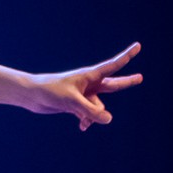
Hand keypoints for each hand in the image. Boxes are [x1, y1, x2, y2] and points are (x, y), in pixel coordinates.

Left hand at [0, 44, 142, 128]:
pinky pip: (89, 115)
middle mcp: (89, 84)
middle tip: (141, 78)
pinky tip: (82, 127)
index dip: (127, 56)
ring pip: (98, 107)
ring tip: (83, 122)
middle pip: (113, 85)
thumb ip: (91, 111)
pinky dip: (87, 120)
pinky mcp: (76, 104)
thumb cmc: (50, 91)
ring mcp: (84, 94)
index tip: (138, 46)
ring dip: (93, 115)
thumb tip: (108, 119)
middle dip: (126, 82)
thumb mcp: (72, 102)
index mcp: (90, 75)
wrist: (31, 96)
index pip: (113, 65)